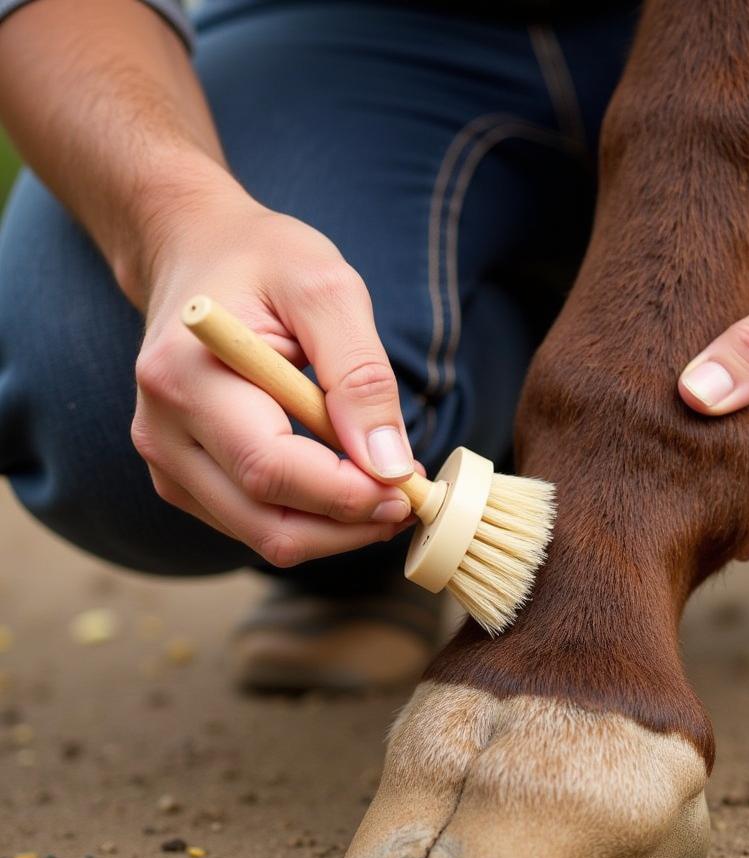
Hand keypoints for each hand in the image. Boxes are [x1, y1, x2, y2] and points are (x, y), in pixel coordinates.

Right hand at [132, 184, 416, 567]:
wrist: (198, 255)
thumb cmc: (263, 262)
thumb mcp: (327, 290)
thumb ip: (361, 375)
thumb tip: (389, 464)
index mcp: (185, 377)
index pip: (270, 470)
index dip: (348, 495)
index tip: (410, 486)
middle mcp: (162, 431)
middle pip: (266, 522)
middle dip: (350, 524)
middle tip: (410, 498)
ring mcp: (167, 463)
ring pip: (263, 536)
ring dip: (336, 528)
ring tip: (386, 487)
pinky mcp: (184, 479)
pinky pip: (255, 524)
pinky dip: (312, 518)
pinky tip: (347, 482)